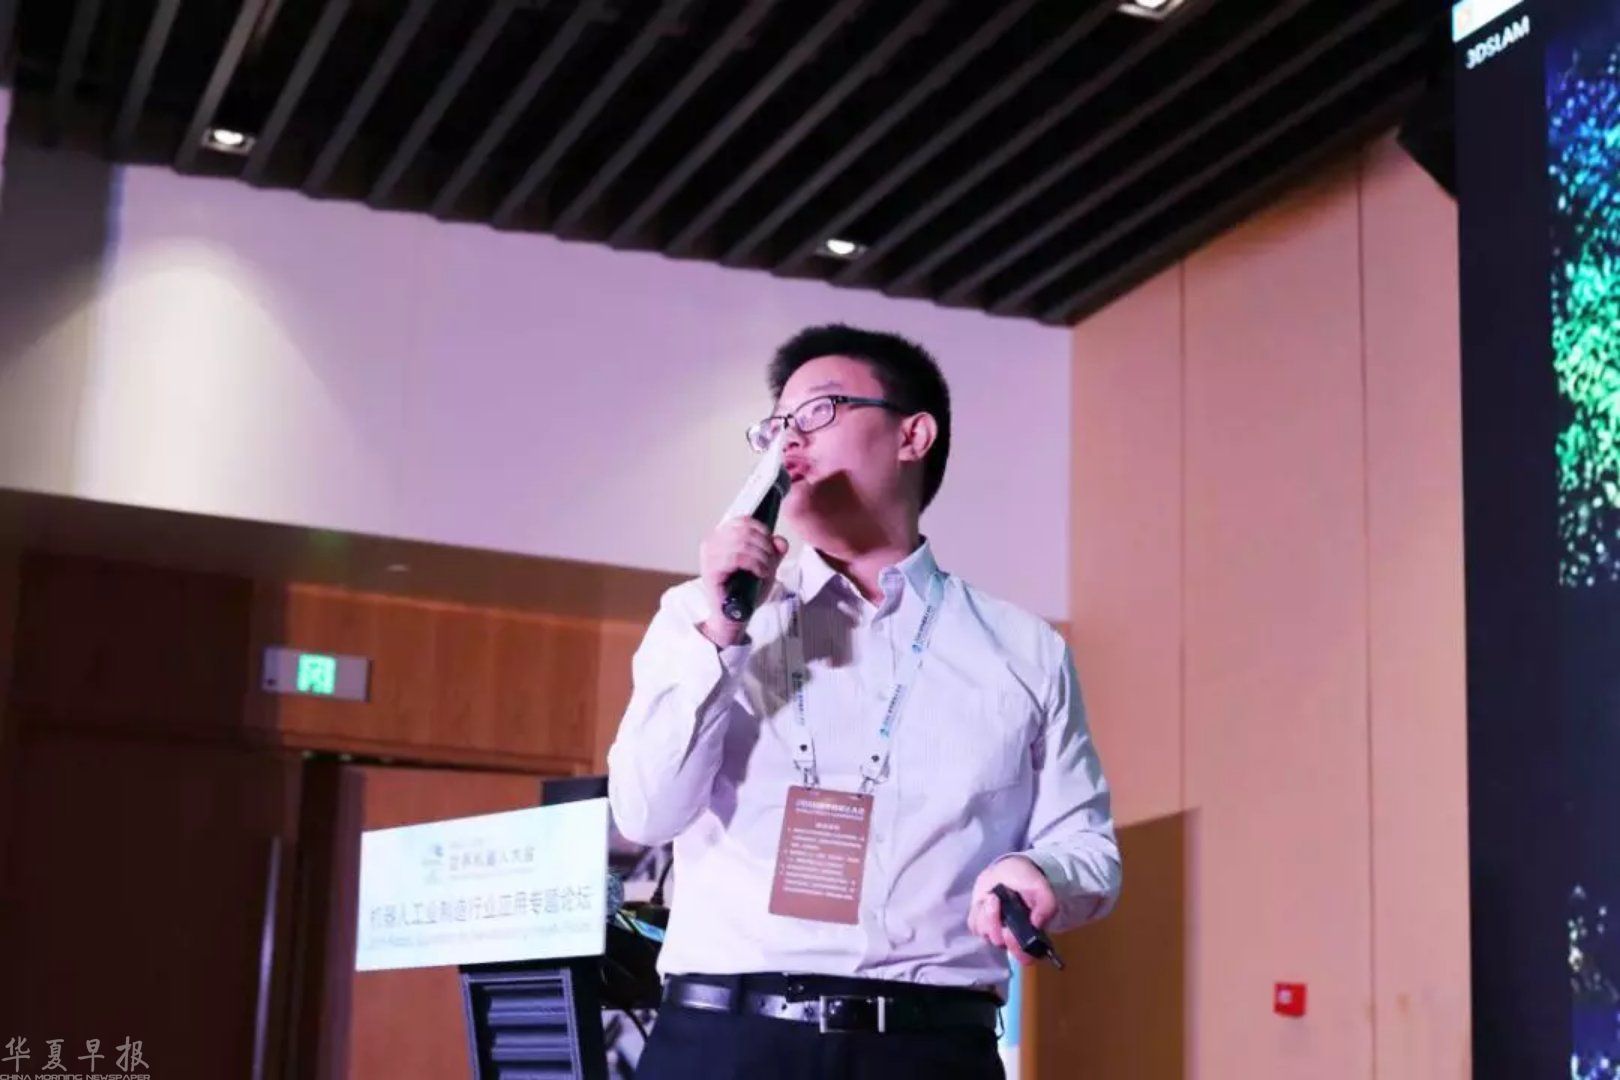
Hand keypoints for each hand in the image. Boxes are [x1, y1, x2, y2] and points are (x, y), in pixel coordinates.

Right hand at [697, 517, 789, 645]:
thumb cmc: (746, 591)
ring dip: (761, 557)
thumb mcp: (765, 566)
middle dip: (765, 546)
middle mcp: (711, 543)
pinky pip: (737, 557)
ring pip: (742, 543)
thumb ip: (774, 552)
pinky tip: (760, 573)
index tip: (772, 547)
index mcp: (721, 537)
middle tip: (771, 563)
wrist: (734, 617)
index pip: (743, 521)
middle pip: (744, 531)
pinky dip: (754, 564)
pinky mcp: (710, 570)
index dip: (762, 530)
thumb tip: (780, 541)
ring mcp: (708, 556)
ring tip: (766, 570)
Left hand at [968, 856, 1056, 965]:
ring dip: (986, 914)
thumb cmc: (1026, 880)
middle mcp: (1012, 938)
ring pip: (985, 934)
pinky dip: (977, 912)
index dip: (1016, 948)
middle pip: (1000, 944)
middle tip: (996, 900)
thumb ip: (1047, 905)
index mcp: (1031, 934)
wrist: (1007, 870)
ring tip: (993, 896)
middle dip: (995, 923)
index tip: (1010, 929)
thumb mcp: (1041, 887)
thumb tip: (1037, 923)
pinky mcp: (980, 924)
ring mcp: (995, 931)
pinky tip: (984, 900)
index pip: (1025, 957)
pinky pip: (974, 925)